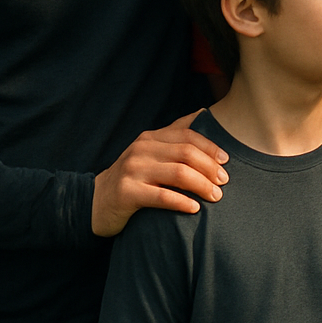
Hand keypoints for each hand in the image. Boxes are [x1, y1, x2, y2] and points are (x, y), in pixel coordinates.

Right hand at [92, 111, 228, 236]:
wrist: (94, 202)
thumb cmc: (132, 179)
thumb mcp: (150, 155)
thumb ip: (173, 138)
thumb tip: (205, 114)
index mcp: (150, 138)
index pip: (188, 135)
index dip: (210, 147)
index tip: (226, 161)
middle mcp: (141, 150)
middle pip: (186, 154)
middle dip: (210, 168)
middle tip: (224, 182)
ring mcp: (132, 170)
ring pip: (178, 174)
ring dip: (202, 185)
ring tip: (216, 196)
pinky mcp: (126, 192)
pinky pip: (161, 196)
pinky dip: (182, 202)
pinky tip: (195, 209)